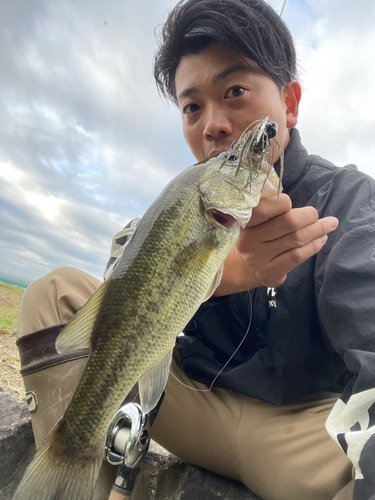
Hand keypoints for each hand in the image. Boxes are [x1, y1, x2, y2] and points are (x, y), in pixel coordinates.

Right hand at [214, 193, 337, 295]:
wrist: (245, 268)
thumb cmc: (258, 237)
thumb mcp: (256, 221)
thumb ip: (272, 210)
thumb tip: (303, 206)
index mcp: (245, 222)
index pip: (266, 207)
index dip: (284, 202)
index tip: (291, 203)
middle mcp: (249, 240)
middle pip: (288, 222)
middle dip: (310, 216)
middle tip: (320, 216)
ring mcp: (259, 259)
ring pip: (296, 239)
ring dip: (318, 230)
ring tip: (329, 225)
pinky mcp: (270, 273)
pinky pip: (297, 256)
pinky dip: (314, 246)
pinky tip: (321, 240)